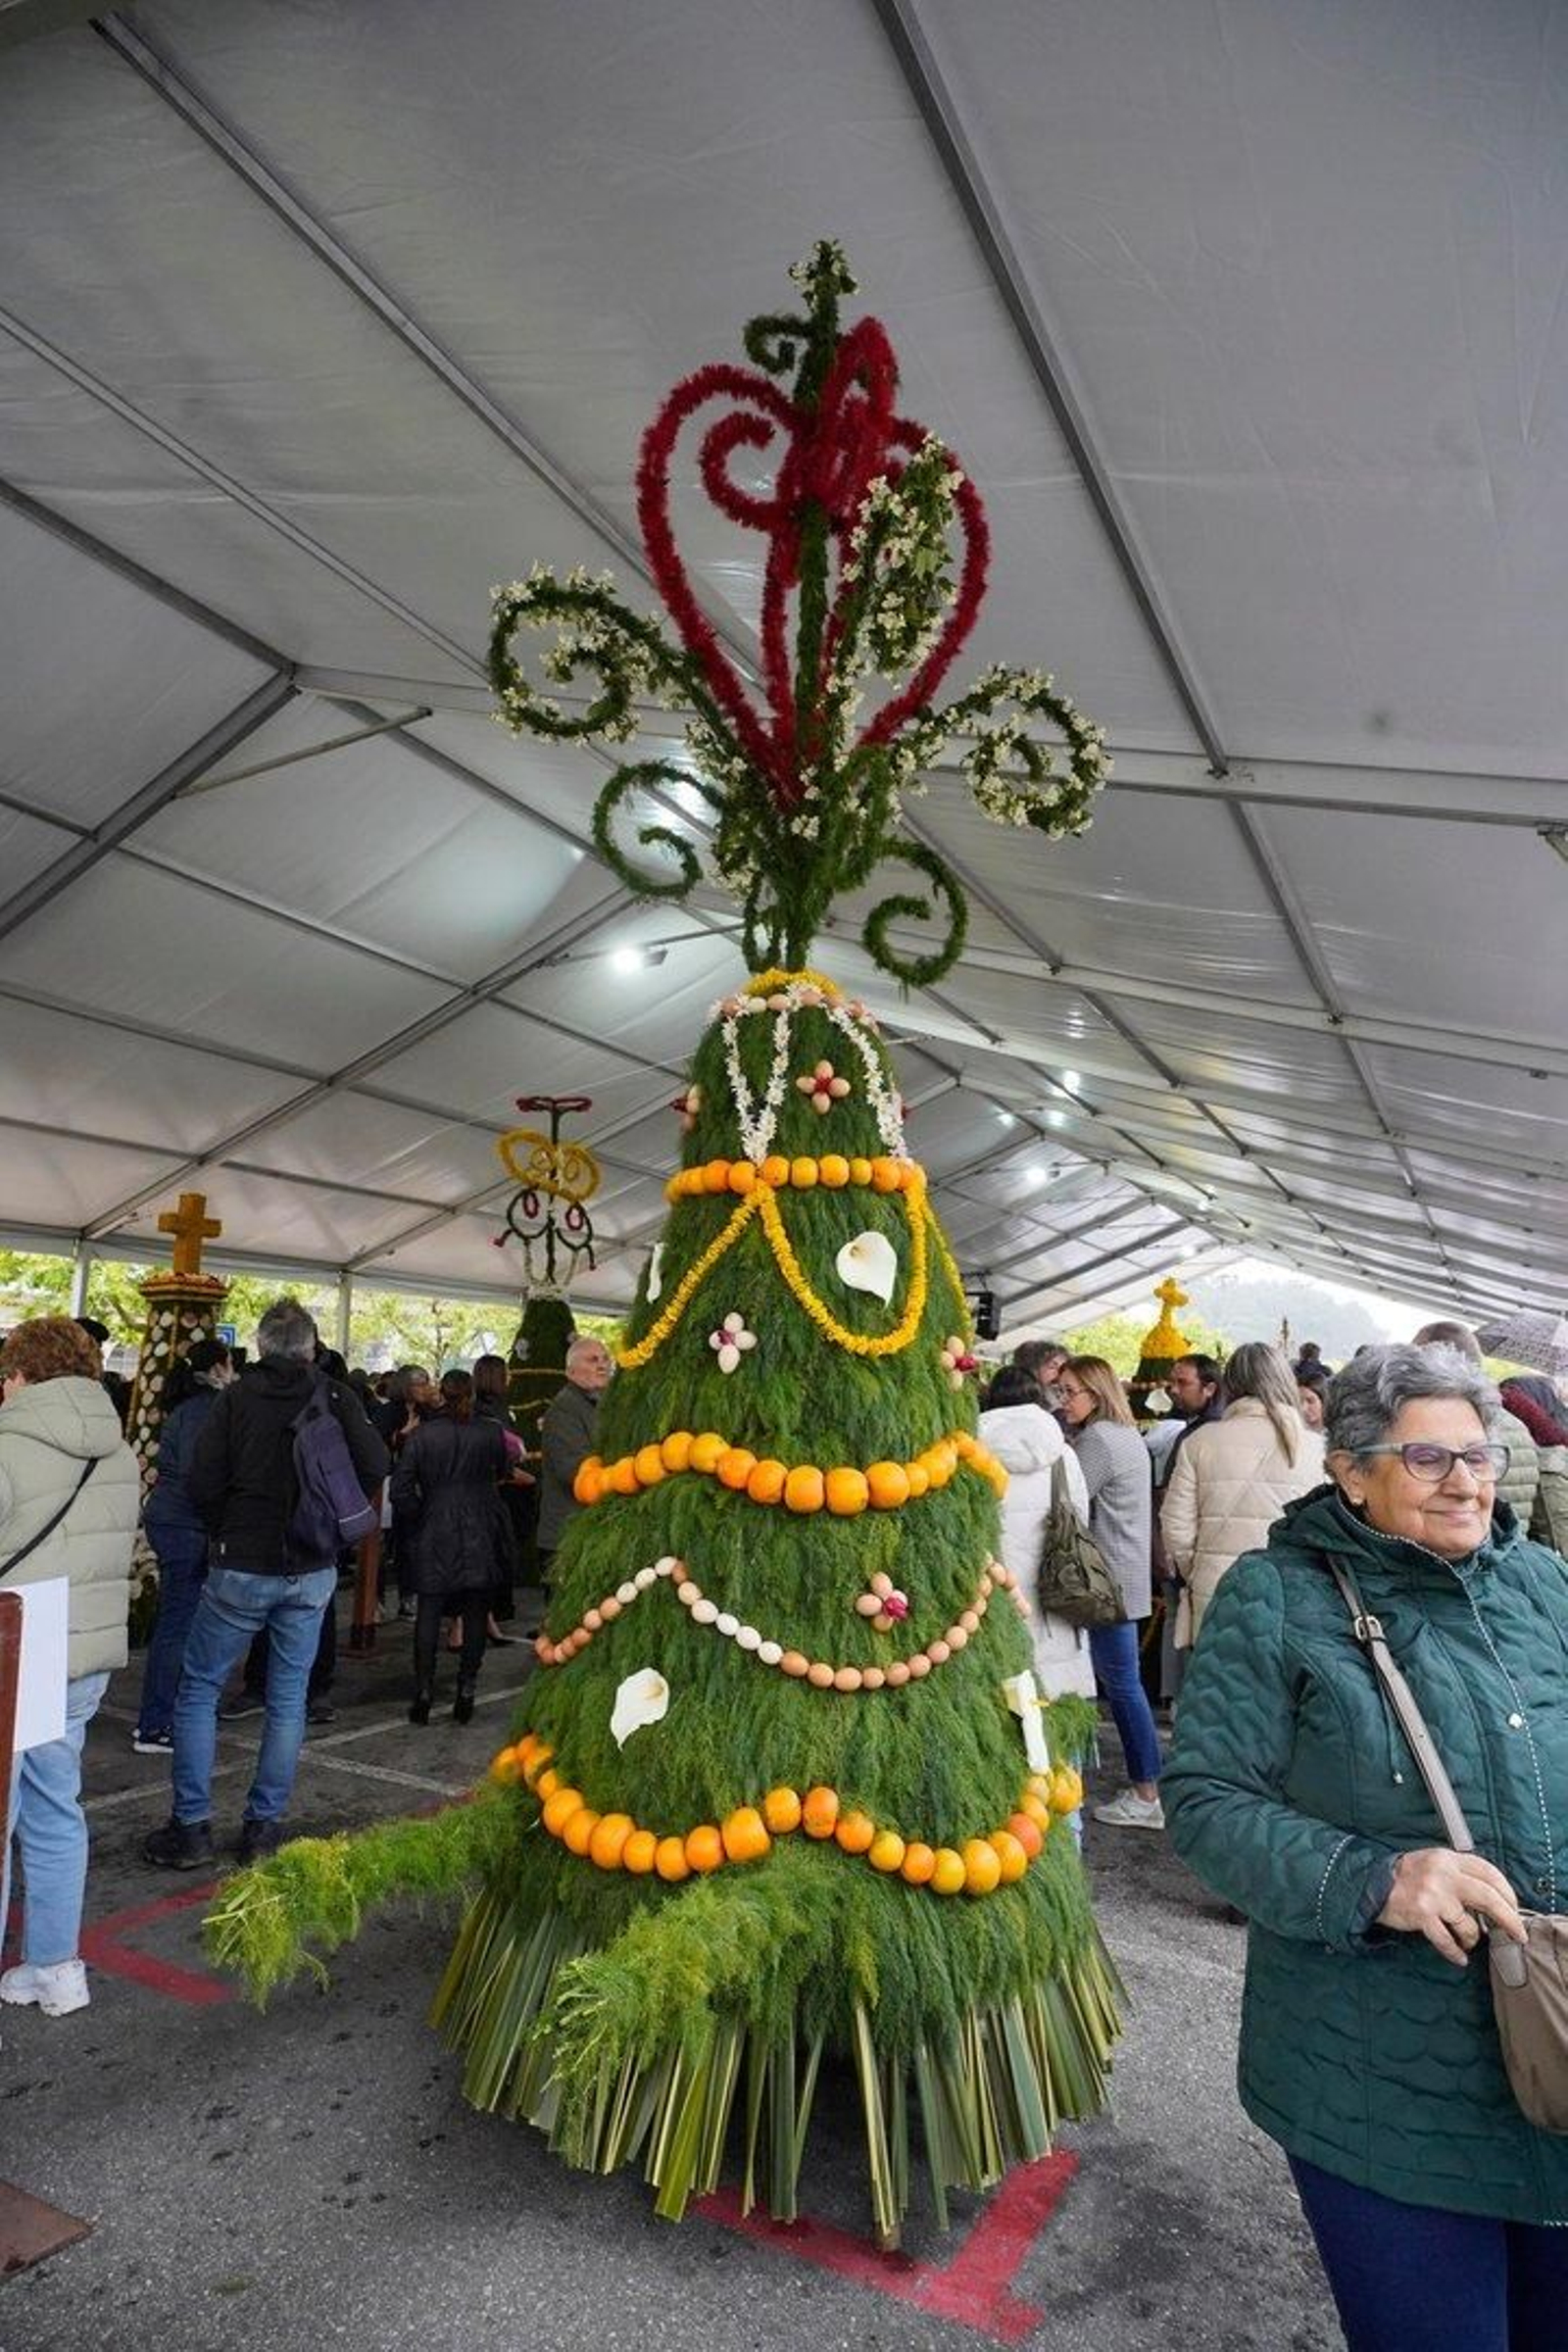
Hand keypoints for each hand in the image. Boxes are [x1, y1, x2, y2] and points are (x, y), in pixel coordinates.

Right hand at [1376, 1847, 1526, 1967]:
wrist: (1371, 1883)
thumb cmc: (1407, 1877)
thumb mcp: (1435, 1864)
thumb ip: (1462, 1876)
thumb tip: (1494, 1901)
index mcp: (1448, 1859)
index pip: (1489, 1873)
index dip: (1507, 1892)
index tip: (1514, 1907)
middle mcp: (1443, 1874)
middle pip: (1488, 1897)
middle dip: (1508, 1919)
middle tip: (1516, 1933)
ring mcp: (1432, 1895)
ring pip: (1468, 1924)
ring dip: (1472, 1938)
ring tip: (1466, 1941)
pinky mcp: (1422, 1915)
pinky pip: (1447, 1941)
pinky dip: (1456, 1952)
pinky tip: (1459, 1956)